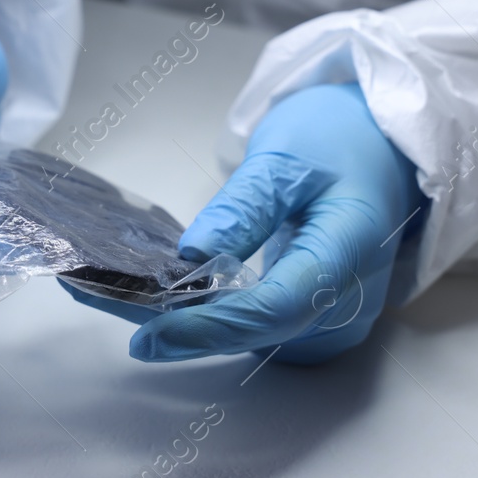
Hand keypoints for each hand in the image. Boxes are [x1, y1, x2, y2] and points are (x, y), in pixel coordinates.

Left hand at [62, 83, 419, 363]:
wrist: (386, 149)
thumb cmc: (343, 141)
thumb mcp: (288, 156)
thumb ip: (244, 208)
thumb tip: (192, 257)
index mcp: (348, 254)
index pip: (274, 310)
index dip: (208, 328)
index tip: (145, 333)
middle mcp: (346, 304)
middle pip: (252, 331)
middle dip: (173, 323)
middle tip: (91, 293)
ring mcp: (333, 319)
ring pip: (247, 336)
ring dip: (180, 320)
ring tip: (105, 291)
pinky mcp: (313, 319)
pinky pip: (254, 326)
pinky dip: (203, 314)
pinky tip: (152, 294)